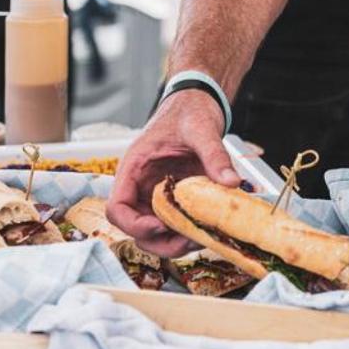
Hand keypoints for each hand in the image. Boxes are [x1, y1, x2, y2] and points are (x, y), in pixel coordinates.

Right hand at [107, 92, 238, 253]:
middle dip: (160, 242)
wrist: (197, 106)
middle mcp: (140, 186)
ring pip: (154, 234)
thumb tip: (232, 182)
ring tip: (201, 238)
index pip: (116, 208)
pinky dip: (187, 233)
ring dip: (174, 243)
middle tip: (189, 240)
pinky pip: (173, 224)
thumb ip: (215, 155)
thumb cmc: (189, 113)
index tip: (161, 227)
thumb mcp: (201, 129)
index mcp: (134, 168)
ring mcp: (155, 195)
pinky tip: (207, 229)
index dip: (134, 225)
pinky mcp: (173, 200)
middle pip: (134, 229)